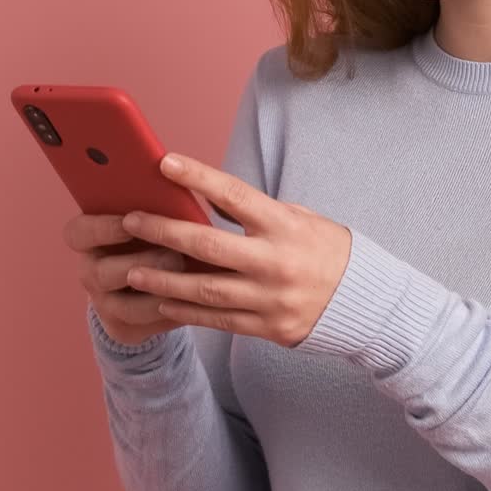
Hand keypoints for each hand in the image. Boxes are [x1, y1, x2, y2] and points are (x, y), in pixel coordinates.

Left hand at [120, 153, 352, 347]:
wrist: (361, 301)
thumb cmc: (324, 250)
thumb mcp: (299, 218)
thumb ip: (254, 212)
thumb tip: (203, 198)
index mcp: (285, 226)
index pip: (234, 195)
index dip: (198, 177)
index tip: (164, 163)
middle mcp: (276, 262)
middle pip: (208, 245)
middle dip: (164, 232)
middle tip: (129, 221)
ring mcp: (271, 298)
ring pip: (205, 290)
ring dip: (163, 278)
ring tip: (132, 269)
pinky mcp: (268, 328)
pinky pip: (217, 319)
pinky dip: (185, 311)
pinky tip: (160, 300)